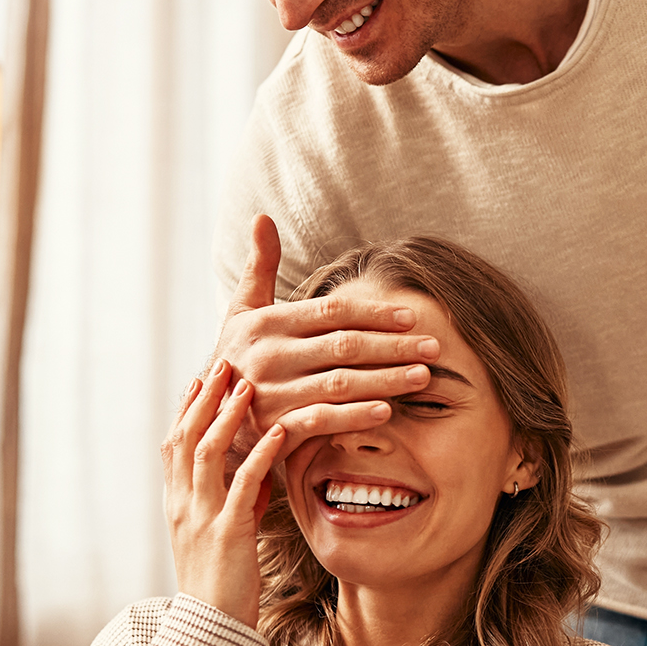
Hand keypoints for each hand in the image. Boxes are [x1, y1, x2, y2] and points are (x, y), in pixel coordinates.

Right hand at [163, 362, 290, 625]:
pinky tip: (277, 430)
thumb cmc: (221, 584)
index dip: (186, 409)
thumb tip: (259, 472)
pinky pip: (242, 485)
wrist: (211, 631)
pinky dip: (260, 453)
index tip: (201, 377)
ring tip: (245, 384)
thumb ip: (238, 501)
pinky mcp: (227, 533)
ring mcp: (201, 518)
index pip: (174, 446)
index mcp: (177, 505)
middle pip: (185, 438)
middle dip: (203, 398)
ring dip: (227, 415)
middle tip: (222, 363)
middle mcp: (183, 505)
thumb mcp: (224, 535)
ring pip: (207, 453)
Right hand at [215, 216, 441, 463]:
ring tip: (423, 377)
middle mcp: (270, 356)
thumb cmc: (239, 356)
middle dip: (394, 346)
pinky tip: (387, 412)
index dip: (374, 313)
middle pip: (344, 347)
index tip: (411, 316)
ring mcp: (272, 394)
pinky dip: (354, 417)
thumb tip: (261, 217)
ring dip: (386, 381)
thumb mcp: (243, 309)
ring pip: (340, 384)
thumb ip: (260, 265)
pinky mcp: (275, 428)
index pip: (331, 312)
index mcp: (267, 323)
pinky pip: (321, 421)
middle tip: (434, 347)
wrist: (212, 416)